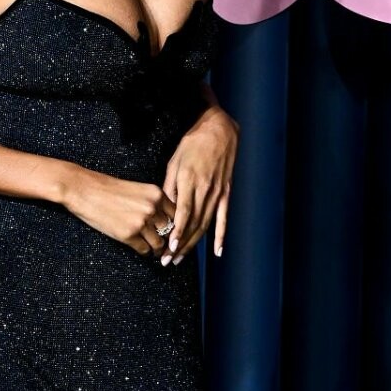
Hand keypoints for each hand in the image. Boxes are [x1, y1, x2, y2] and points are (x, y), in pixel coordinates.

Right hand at [58, 168, 181, 258]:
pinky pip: (144, 250)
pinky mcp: (128, 235)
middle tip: (166, 247)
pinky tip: (140, 249)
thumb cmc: (107, 189)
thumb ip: (153, 203)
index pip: (177, 215)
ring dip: (156, 249)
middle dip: (167, 240)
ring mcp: (141, 222)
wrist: (84, 190)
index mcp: (156, 194)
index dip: (176, 227)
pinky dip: (144, 252)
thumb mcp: (137, 190)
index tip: (172, 234)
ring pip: (159, 243)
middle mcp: (152, 208)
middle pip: (170, 231)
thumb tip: (165, 223)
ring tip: (154, 252)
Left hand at [159, 96, 239, 262]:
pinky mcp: (226, 193)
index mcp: (189, 181)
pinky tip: (218, 252)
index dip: (176, 233)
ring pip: (205, 225)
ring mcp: (217, 192)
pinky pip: (223, 218)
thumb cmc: (192, 143)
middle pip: (193, 225)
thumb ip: (169, 186)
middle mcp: (205, 189)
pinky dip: (220, 236)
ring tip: (180, 258)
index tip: (168, 248)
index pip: (183, 214)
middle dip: (180, 245)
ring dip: (193, 244)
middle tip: (168, 261)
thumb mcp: (174, 162)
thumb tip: (164, 208)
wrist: (219, 129)